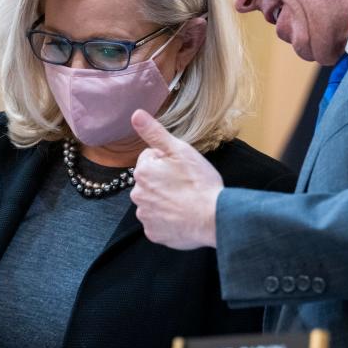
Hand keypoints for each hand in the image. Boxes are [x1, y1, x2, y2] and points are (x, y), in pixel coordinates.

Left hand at [129, 109, 222, 249]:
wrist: (212, 218)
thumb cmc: (199, 183)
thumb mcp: (179, 150)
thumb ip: (154, 132)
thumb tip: (135, 114)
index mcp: (143, 171)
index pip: (150, 159)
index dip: (168, 161)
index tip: (182, 169)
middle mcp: (138, 194)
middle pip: (150, 182)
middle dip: (164, 181)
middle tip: (186, 185)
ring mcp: (145, 216)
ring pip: (154, 203)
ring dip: (166, 201)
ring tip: (187, 201)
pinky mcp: (154, 234)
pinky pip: (158, 223)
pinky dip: (168, 220)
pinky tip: (183, 216)